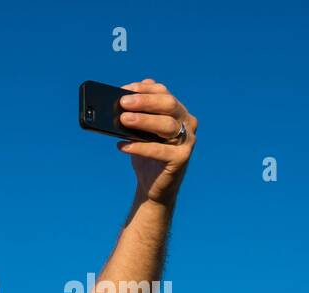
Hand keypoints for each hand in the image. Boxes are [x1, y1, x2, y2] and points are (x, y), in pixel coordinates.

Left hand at [116, 79, 196, 204]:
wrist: (152, 186)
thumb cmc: (145, 154)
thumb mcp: (139, 132)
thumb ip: (135, 115)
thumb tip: (121, 98)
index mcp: (177, 111)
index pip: (163, 92)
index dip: (144, 89)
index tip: (124, 89)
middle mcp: (187, 122)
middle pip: (168, 104)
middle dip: (144, 102)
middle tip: (122, 102)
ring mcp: (187, 139)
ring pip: (167, 125)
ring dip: (144, 120)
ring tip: (123, 120)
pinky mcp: (181, 158)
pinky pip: (160, 150)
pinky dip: (140, 147)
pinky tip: (122, 145)